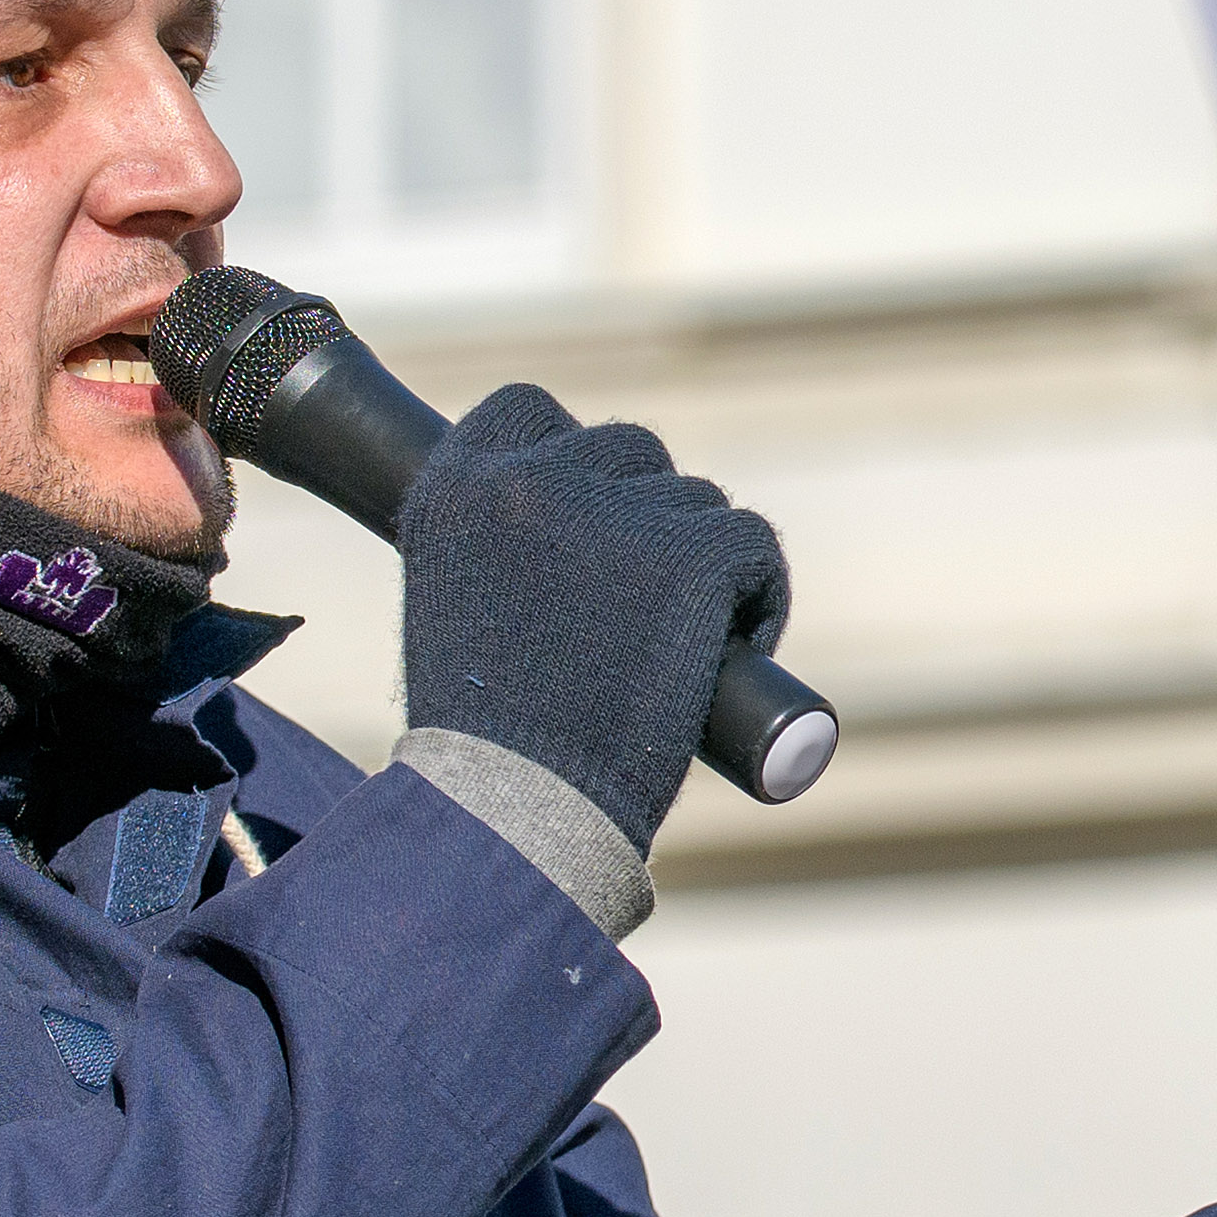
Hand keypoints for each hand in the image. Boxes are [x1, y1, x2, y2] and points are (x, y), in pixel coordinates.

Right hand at [398, 386, 788, 852]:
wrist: (519, 809)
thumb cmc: (486, 740)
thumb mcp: (455, 606)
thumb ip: (499, 546)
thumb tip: (575, 524)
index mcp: (457, 488)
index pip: (528, 407)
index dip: (572, 455)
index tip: (590, 511)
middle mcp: (530, 481)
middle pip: (628, 448)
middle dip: (647, 514)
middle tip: (648, 599)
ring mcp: (614, 515)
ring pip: (696, 500)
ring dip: (703, 560)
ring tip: (686, 643)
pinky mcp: (690, 557)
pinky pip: (753, 541)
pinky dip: (761, 594)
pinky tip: (741, 643)